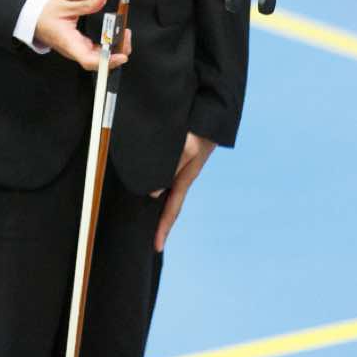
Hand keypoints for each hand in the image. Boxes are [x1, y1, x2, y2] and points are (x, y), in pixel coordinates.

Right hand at [33, 0, 131, 69]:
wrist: (31, 17)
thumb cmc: (44, 14)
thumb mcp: (65, 6)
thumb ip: (86, 4)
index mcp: (69, 44)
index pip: (89, 61)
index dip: (107, 62)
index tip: (121, 56)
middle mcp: (74, 50)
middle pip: (98, 62)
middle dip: (117, 53)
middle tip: (127, 35)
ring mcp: (77, 49)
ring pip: (99, 57)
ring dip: (114, 49)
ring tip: (124, 33)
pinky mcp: (79, 46)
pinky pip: (96, 51)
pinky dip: (108, 45)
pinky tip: (116, 35)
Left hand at [151, 132, 214, 252]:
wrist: (211, 110)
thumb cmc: (203, 129)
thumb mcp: (188, 148)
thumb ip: (171, 168)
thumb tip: (153, 193)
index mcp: (187, 177)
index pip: (173, 208)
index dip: (164, 227)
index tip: (157, 246)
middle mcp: (183, 174)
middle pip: (170, 203)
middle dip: (161, 221)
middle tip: (150, 239)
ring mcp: (181, 165)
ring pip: (165, 189)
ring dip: (156, 203)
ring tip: (145, 217)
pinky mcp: (176, 153)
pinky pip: (163, 174)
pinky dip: (154, 182)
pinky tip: (147, 184)